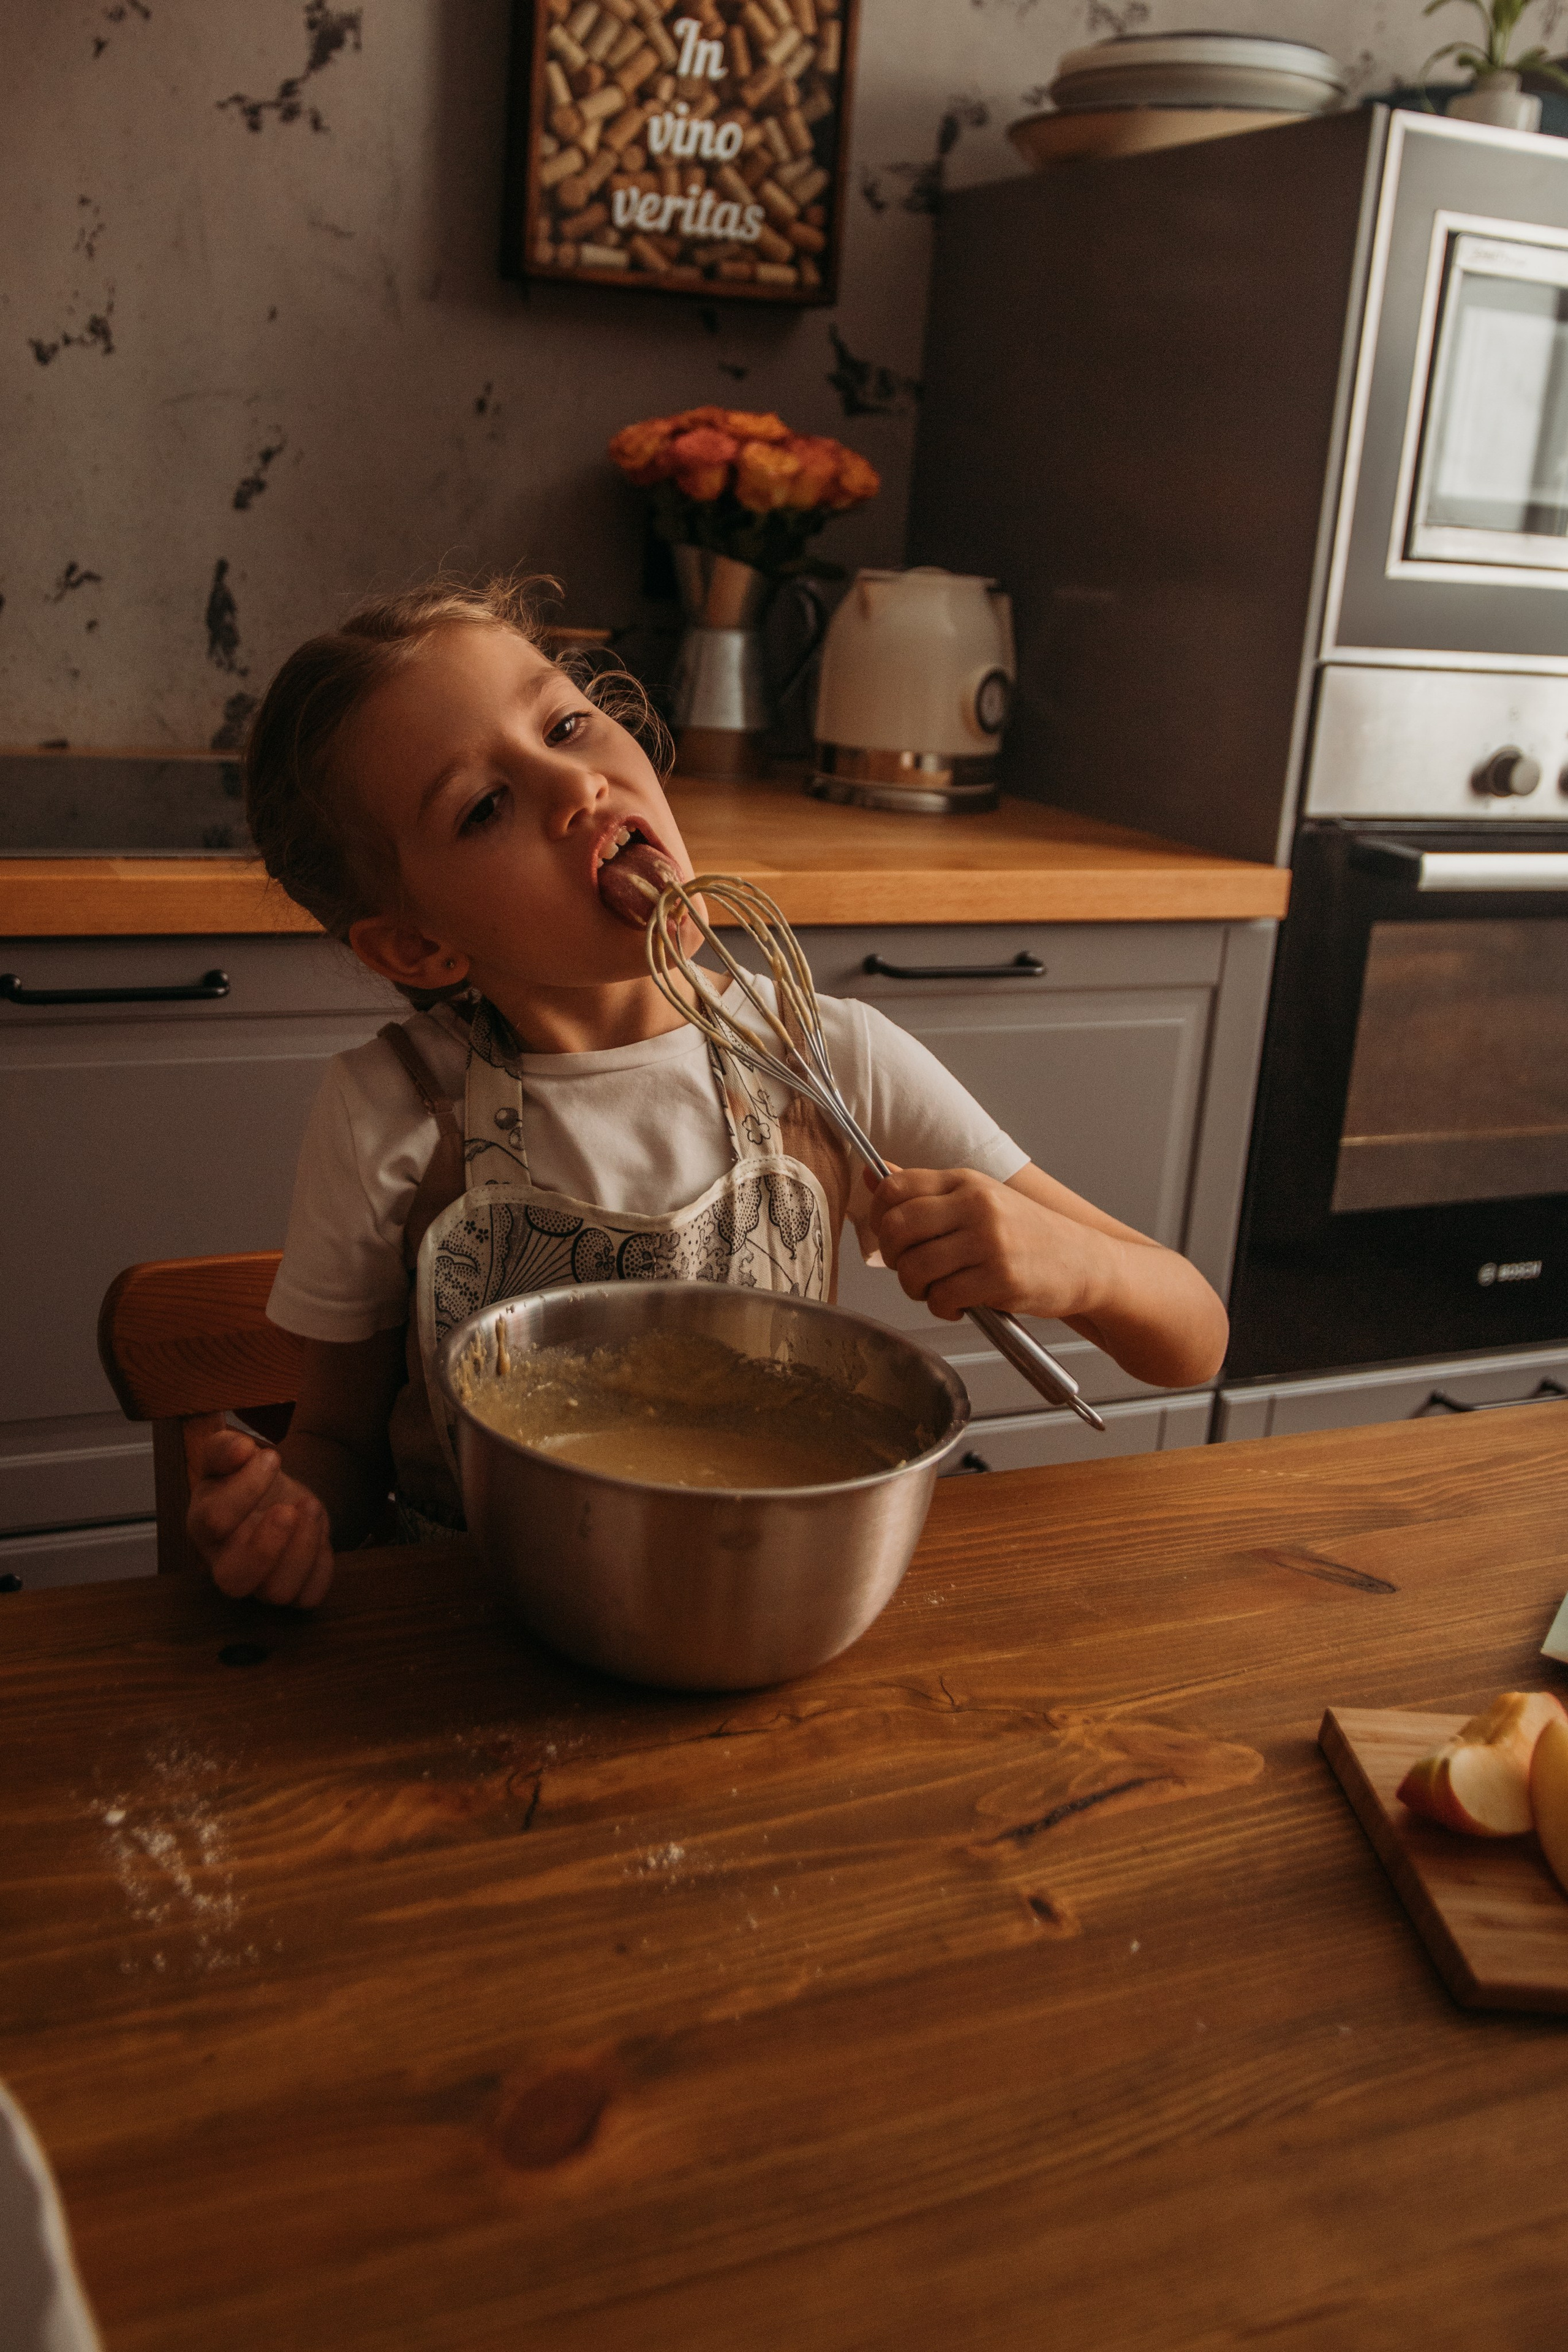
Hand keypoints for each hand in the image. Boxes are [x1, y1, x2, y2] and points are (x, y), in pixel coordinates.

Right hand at [186, 1419, 334, 1607]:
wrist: (273, 1494)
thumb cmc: (242, 1476)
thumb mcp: (228, 1454)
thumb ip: (225, 1447)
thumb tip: (241, 1449)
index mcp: (203, 1525)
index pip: (213, 1521)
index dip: (246, 1488)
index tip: (271, 1457)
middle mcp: (225, 1561)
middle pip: (234, 1581)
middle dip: (266, 1547)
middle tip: (287, 1509)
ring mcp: (259, 1581)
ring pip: (278, 1593)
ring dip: (304, 1548)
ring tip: (311, 1507)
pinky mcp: (292, 1587)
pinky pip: (309, 1596)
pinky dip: (322, 1565)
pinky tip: (320, 1533)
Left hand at [866, 1165, 1097, 1324]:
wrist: (1086, 1262)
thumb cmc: (1028, 1234)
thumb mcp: (979, 1197)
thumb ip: (925, 1189)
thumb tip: (872, 1172)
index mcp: (966, 1182)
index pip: (895, 1186)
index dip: (878, 1215)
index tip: (890, 1236)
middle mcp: (976, 1205)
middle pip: (896, 1227)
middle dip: (892, 1257)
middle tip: (909, 1268)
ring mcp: (989, 1240)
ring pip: (914, 1267)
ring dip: (914, 1288)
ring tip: (934, 1291)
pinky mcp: (1000, 1277)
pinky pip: (943, 1297)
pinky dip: (941, 1308)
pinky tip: (957, 1306)